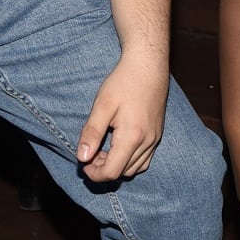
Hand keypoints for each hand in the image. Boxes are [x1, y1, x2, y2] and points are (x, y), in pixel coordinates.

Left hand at [76, 54, 169, 182]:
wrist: (148, 66)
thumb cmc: (123, 82)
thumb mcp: (102, 105)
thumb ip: (91, 133)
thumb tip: (82, 157)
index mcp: (132, 137)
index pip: (112, 172)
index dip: (94, 174)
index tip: (83, 162)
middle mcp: (147, 142)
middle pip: (123, 173)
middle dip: (103, 169)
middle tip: (90, 153)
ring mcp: (155, 139)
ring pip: (134, 168)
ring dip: (116, 166)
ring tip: (102, 150)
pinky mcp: (157, 135)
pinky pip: (144, 159)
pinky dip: (129, 161)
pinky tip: (118, 147)